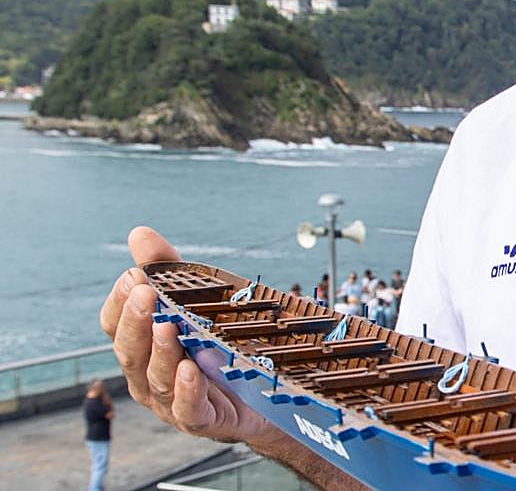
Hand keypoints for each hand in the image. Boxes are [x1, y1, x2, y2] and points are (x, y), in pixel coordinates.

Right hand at [99, 226, 271, 445]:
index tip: (134, 276)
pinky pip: (188, 409)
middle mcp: (148, 374)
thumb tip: (139, 233)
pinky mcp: (201, 419)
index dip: (120, 302)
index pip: (114, 324)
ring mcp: (170, 401)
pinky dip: (187, 391)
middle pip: (129, 350)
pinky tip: (192, 371)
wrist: (264, 393)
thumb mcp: (199, 301)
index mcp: (142, 345)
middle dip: (136, 320)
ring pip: (156, 378)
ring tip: (168, 327)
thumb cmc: (220, 343)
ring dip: (161, 351)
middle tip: (145, 293)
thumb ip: (170, 270)